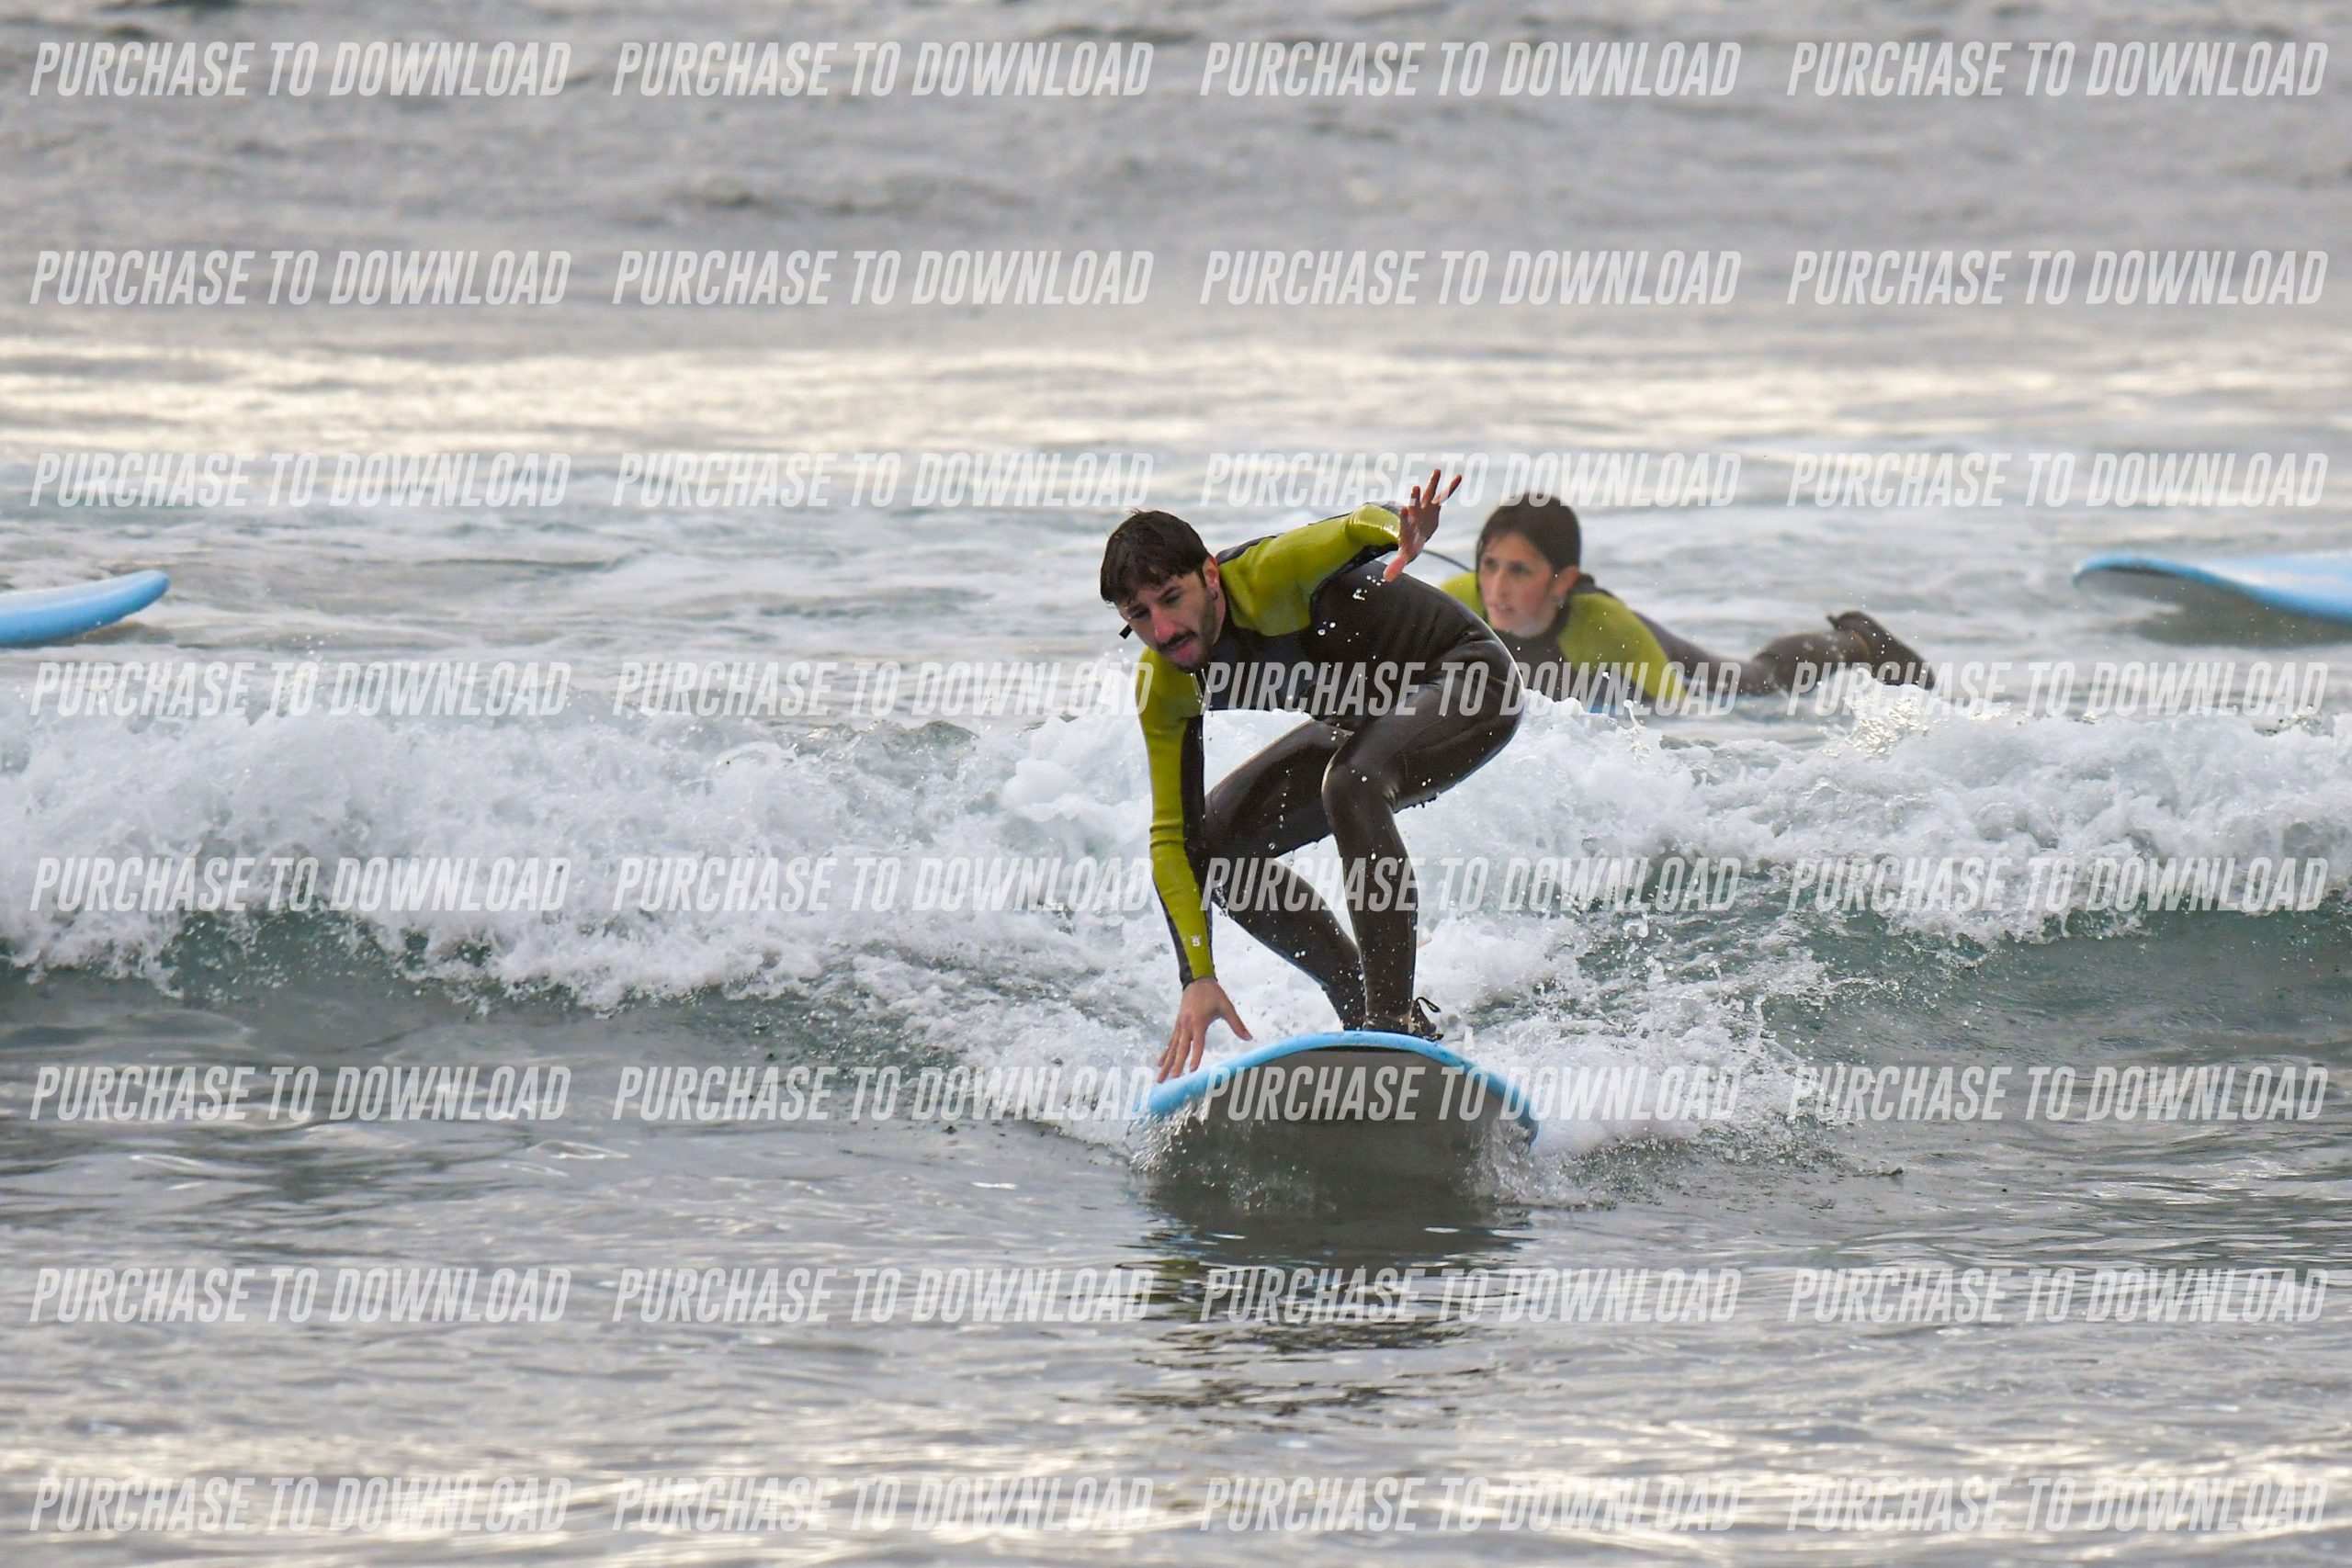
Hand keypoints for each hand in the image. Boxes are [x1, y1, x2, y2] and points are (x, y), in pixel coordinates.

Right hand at [1157, 978, 1250, 1081]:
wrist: (1197, 980)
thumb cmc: (1213, 994)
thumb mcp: (1227, 1007)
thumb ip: (1237, 1024)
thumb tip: (1249, 1038)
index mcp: (1199, 1021)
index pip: (1197, 1043)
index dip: (1195, 1057)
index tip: (1192, 1070)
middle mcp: (1186, 1025)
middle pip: (1180, 1048)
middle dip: (1176, 1065)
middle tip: (1171, 1079)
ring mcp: (1180, 1025)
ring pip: (1172, 1047)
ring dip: (1167, 1063)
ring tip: (1161, 1078)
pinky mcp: (1177, 1025)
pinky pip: (1170, 1042)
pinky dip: (1165, 1053)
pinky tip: (1160, 1063)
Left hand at [1385, 467, 1461, 581]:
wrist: (1415, 535)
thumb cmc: (1409, 546)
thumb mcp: (1404, 556)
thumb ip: (1396, 565)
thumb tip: (1387, 579)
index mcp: (1407, 527)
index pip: (1405, 522)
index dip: (1405, 516)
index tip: (1404, 509)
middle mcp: (1415, 515)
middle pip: (1415, 505)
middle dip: (1415, 498)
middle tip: (1415, 488)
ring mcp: (1425, 509)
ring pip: (1429, 495)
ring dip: (1432, 484)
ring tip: (1437, 470)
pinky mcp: (1434, 507)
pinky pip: (1444, 496)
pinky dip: (1451, 487)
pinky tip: (1459, 476)